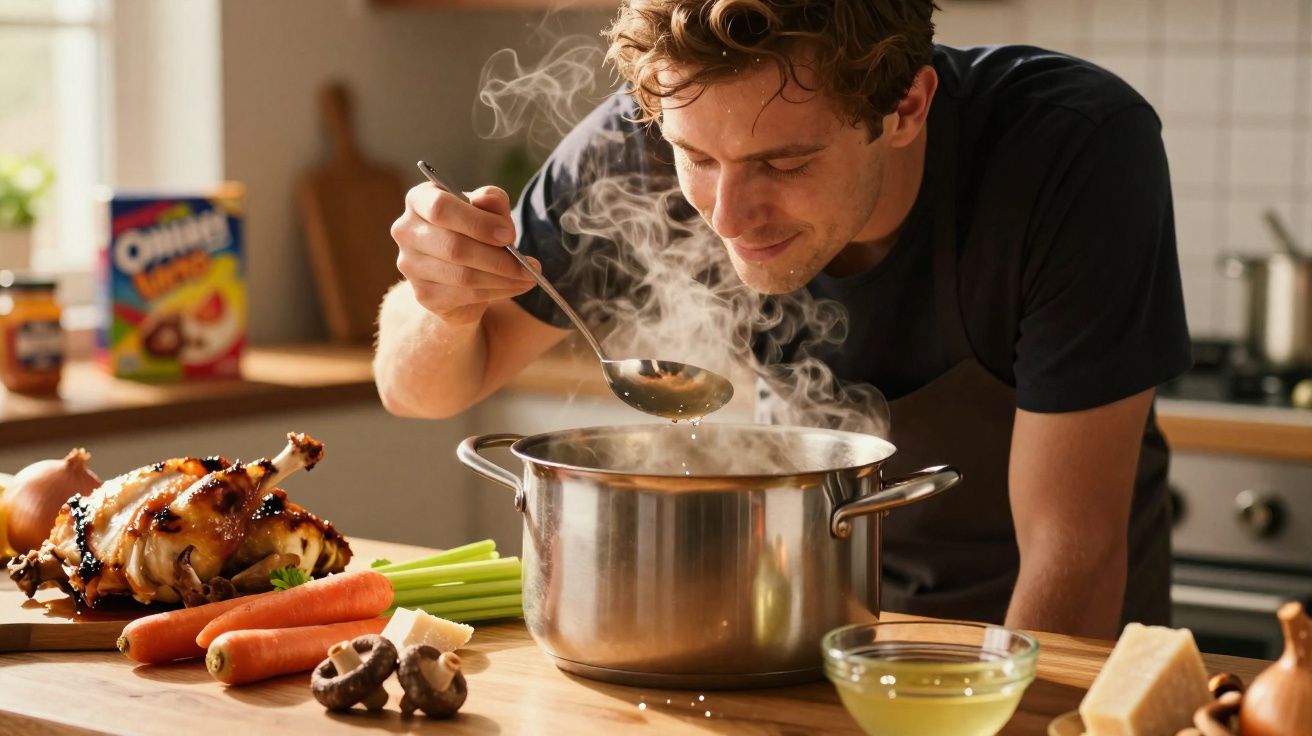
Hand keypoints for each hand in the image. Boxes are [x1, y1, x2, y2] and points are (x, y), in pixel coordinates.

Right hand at [391, 184, 538, 324]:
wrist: (459, 272)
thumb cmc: (475, 231)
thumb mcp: (488, 211)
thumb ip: (491, 200)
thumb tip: (488, 201)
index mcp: (419, 200)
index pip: (441, 208)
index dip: (478, 223)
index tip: (509, 235)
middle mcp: (406, 231)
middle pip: (454, 247)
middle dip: (497, 258)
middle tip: (529, 265)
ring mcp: (410, 265)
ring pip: (462, 276)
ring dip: (502, 279)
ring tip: (528, 277)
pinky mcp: (423, 294)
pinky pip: (465, 296)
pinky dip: (497, 292)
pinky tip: (515, 286)